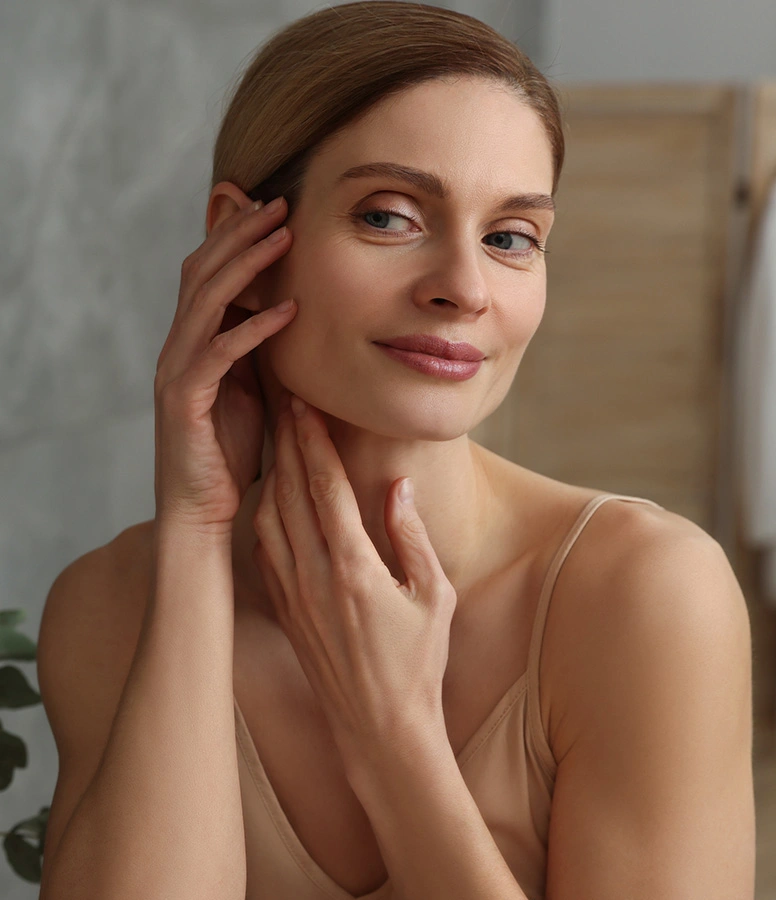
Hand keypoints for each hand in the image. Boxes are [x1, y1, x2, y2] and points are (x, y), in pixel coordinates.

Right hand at [153, 197, 295, 534]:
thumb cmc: (228, 452)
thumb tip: (288, 313)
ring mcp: (176, 371)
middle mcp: (177, 348)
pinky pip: (220, 352)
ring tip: (284, 238)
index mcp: (191, 343)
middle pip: (203, 272)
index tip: (275, 210)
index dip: (235, 237)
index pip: (208, 274)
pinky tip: (288, 310)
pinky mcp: (185, 399)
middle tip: (280, 204)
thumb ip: (256, 351)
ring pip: (207, 301)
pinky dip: (254, 328)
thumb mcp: (249, 390)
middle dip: (240, 234)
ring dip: (247, 265)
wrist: (200, 508)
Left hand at [251, 391, 456, 783]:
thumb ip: (411, 536)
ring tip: (275, 437)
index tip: (305, 401)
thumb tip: (398, 486)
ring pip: (269, 516)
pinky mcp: (284, 609)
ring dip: (271, 471)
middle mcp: (313, 574)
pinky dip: (264, 512)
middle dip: (285, 440)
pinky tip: (269, 495)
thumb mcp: (434, 596)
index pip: (324, 486)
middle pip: (290, 491)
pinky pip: (264, 548)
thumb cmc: (418, 663)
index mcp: (353, 566)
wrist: (380, 727)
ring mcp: (292, 593)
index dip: (312, 439)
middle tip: (281, 398)